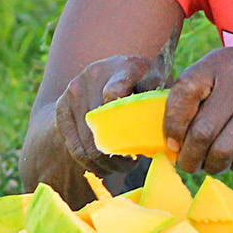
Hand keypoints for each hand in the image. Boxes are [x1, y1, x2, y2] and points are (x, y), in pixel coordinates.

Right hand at [52, 53, 168, 176]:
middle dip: (120, 152)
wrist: (105, 73)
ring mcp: (74, 91)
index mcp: (122, 66)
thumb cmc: (142, 83)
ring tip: (122, 166)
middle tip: (134, 163)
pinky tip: (105, 166)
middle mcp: (94, 74)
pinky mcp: (61, 107)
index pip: (115, 92)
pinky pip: (75, 148)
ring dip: (107, 163)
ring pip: (88, 143)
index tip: (135, 138)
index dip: (121, 117)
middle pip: (103, 127)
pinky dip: (91, 163)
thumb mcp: (158, 83)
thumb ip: (163, 100)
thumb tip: (170, 132)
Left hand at [164, 47, 232, 173]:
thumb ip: (203, 89)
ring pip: (222, 151)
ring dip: (212, 165)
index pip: (183, 94)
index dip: (172, 124)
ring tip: (210, 164)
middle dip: (190, 157)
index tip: (172, 141)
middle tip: (188, 164)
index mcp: (220, 63)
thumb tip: (169, 129)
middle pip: (202, 132)